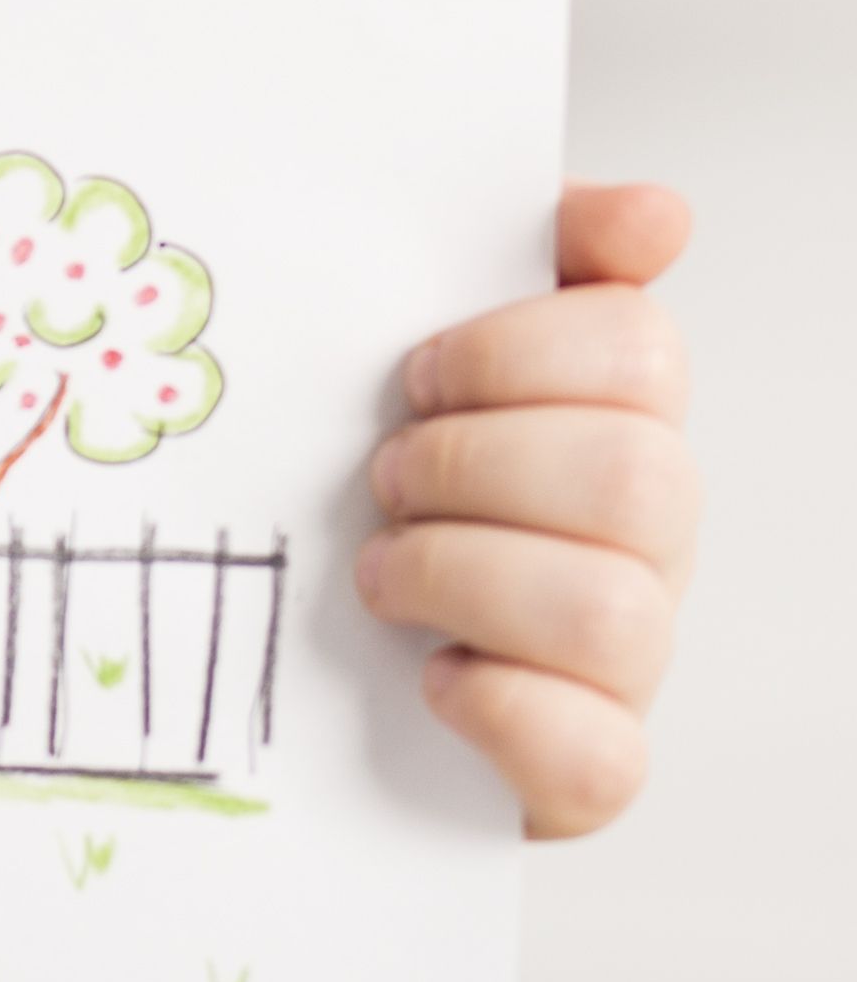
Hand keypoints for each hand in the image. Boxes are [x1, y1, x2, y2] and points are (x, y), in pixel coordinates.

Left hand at [360, 179, 698, 835]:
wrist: (323, 660)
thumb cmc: (392, 482)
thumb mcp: (421, 343)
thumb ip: (528, 250)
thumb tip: (658, 212)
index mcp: (615, 418)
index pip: (641, 347)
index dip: (511, 350)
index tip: (415, 371)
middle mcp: (645, 539)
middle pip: (639, 478)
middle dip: (475, 464)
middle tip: (382, 475)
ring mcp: (630, 659)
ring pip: (616, 613)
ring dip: (463, 577)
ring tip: (379, 572)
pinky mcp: (586, 769)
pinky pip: (597, 755)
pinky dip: (497, 706)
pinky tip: (431, 674)